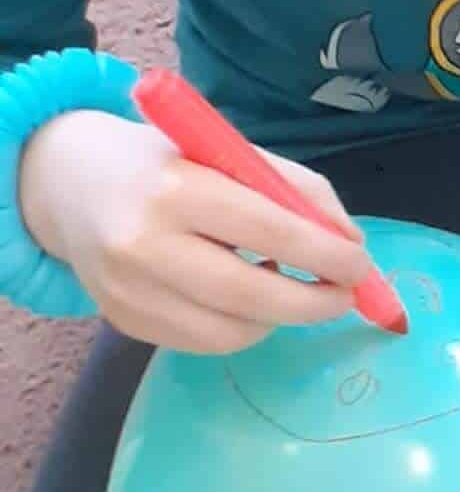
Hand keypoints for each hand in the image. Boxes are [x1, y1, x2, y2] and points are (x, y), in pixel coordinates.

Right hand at [16, 111, 371, 352]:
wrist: (66, 181)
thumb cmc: (163, 159)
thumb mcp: (227, 150)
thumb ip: (292, 189)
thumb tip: (350, 245)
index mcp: (176, 188)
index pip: (268, 230)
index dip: (325, 254)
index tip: (362, 265)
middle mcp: (144, 245)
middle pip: (249, 295)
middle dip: (312, 302)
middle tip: (345, 296)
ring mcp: (126, 292)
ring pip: (228, 333)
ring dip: (277, 317)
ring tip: (290, 286)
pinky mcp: (121, 322)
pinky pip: (200, 342)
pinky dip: (240, 326)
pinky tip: (244, 295)